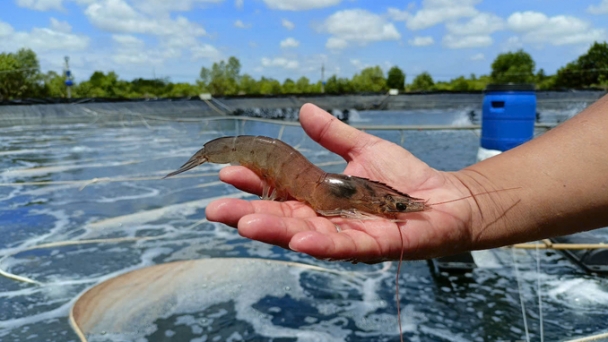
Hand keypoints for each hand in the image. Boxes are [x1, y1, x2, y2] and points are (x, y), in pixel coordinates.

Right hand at [206, 103, 484, 261]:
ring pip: (303, 235)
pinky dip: (319, 245)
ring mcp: (346, 236)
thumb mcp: (364, 149)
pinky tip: (297, 241)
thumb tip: (304, 109)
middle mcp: (326, 220)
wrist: (446, 200)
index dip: (255, 183)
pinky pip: (342, 248)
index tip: (228, 171)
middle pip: (282, 218)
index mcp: (320, 197)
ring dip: (274, 231)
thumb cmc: (405, 179)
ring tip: (243, 223)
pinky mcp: (370, 247)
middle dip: (249, 214)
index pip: (280, 191)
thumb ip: (333, 134)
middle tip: (215, 209)